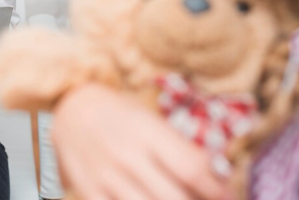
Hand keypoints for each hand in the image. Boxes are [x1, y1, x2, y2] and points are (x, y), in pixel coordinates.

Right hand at [52, 84, 230, 199]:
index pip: (191, 168)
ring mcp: (106, 177)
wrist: (70, 108)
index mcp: (146, 131)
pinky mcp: (89, 193)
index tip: (229, 197)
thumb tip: (216, 180)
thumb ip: (179, 149)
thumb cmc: (120, 113)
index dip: (217, 190)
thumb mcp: (151, 120)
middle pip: (175, 197)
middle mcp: (127, 155)